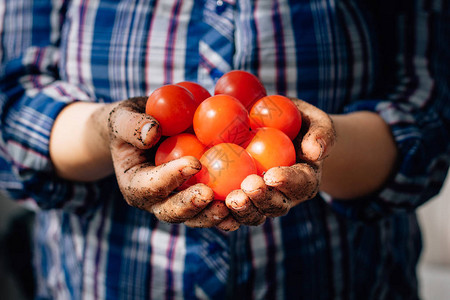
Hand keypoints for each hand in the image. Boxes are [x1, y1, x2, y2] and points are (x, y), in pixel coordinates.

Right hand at [108, 97, 237, 229]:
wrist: (146, 133)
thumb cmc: (130, 124)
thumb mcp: (123, 118)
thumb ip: (132, 125)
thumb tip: (152, 132)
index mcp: (136, 185)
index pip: (150, 186)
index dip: (171, 178)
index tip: (194, 162)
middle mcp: (158, 201)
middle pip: (173, 212)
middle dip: (192, 206)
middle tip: (210, 194)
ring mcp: (180, 202)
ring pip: (198, 217)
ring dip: (216, 215)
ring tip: (235, 204)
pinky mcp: (200, 198)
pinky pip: (216, 208)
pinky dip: (233, 207)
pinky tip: (251, 197)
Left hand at [225, 98, 335, 225]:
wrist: (280, 133)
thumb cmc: (300, 124)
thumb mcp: (316, 122)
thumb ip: (321, 134)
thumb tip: (314, 150)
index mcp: (305, 179)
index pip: (300, 184)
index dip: (288, 182)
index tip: (273, 175)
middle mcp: (284, 197)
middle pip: (275, 206)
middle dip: (262, 200)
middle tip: (248, 187)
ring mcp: (260, 201)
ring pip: (253, 214)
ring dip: (241, 210)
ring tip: (229, 199)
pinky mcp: (240, 200)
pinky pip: (229, 211)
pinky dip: (220, 210)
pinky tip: (208, 200)